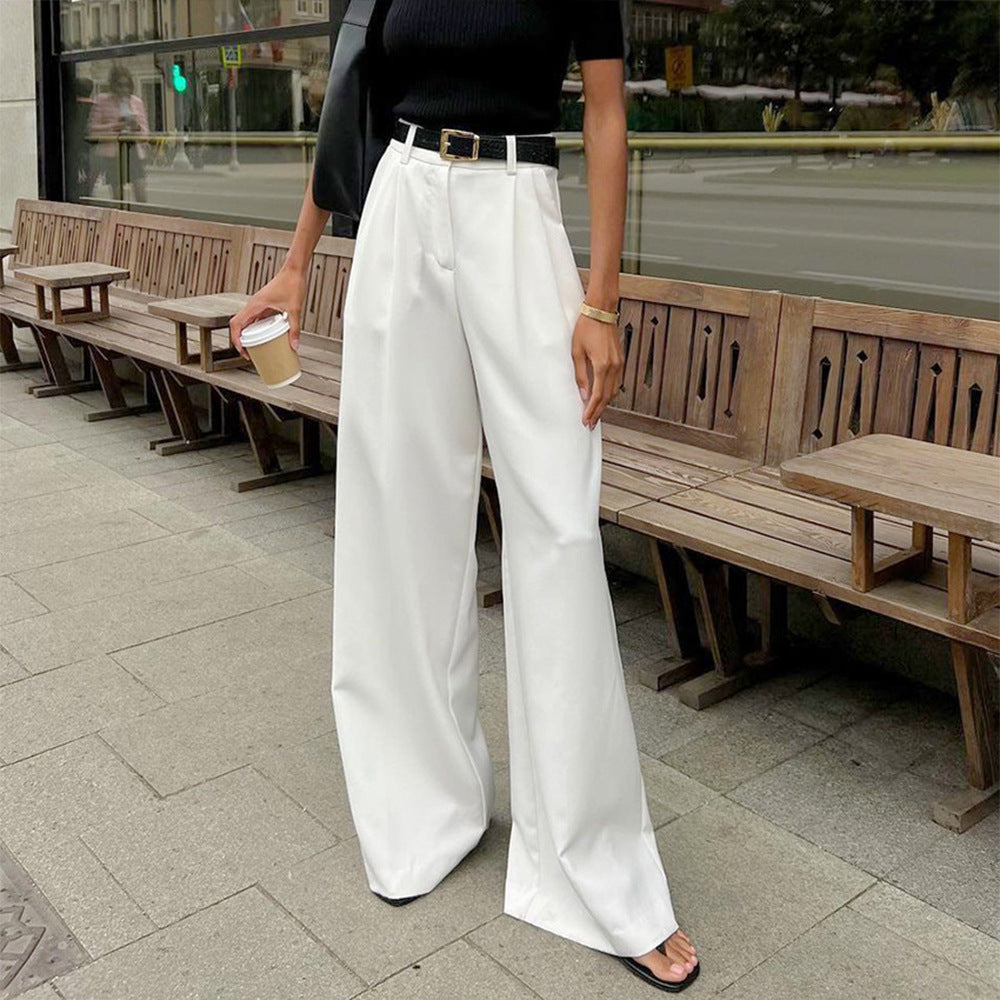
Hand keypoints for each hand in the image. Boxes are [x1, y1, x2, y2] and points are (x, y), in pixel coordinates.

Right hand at [229, 267, 306, 359]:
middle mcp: (253, 304)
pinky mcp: (263, 305)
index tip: (242, 350)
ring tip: (254, 348)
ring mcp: (257, 304)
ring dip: (246, 334)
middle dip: (240, 340)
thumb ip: (294, 329)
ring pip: (245, 322)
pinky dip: (255, 329)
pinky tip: (264, 336)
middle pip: (238, 324)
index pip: (236, 324)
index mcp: (255, 305)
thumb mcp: (294, 310)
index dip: (236, 339)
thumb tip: (294, 345)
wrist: (294, 271)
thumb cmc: (292, 284)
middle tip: (249, 353)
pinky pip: (254, 319)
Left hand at [572, 312, 623, 430]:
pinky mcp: (620, 360)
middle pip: (607, 397)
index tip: (586, 420)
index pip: (597, 395)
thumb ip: (581, 376)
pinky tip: (602, 397)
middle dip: (598, 411)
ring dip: (605, 404)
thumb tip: (583, 395)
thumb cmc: (586, 328)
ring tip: (595, 413)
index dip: (591, 410)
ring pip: (614, 391)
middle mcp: (614, 366)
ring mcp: (619, 363)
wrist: (600, 311)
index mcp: (602, 365)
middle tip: (591, 423)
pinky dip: (610, 392)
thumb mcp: (576, 352)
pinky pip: (617, 382)